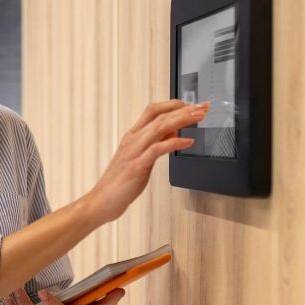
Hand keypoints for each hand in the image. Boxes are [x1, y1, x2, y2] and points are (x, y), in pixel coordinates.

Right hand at [85, 99, 209, 224]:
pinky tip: (188, 142)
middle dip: (184, 109)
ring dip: (182, 120)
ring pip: (159, 127)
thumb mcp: (140, 157)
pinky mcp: (137, 166)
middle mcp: (133, 140)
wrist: (102, 200)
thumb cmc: (120, 181)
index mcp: (133, 136)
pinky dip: (174, 143)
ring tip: (199, 118)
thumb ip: (155, 143)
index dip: (174, 104)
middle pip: (160, 115)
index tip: (192, 105)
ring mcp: (134, 152)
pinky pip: (157, 149)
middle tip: (203, 107)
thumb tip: (173, 131)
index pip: (153, 110)